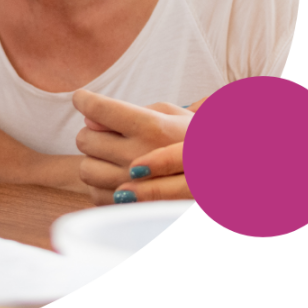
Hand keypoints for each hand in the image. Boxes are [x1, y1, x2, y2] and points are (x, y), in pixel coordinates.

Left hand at [73, 90, 192, 204]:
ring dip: (93, 160)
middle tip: (105, 131)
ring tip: (112, 156)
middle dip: (91, 132)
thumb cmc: (197, 141)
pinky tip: (119, 178)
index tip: (83, 99)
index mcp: (151, 127)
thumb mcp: (173, 116)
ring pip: (85, 168)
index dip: (84, 100)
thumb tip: (90, 118)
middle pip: (85, 138)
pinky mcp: (133, 208)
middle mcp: (141, 155)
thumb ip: (132, 111)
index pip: (99, 108)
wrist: (225, 180)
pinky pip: (95, 195)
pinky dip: (101, 185)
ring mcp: (136, 186)